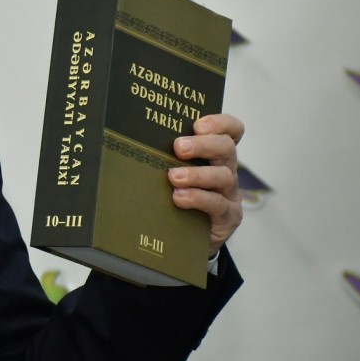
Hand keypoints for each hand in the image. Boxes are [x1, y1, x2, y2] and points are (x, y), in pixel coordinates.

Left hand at [169, 113, 244, 253]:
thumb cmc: (174, 197)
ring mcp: (229, 194)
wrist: (183, 236)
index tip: (198, 125)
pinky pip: (218, 205)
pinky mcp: (228, 217)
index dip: (220, 123)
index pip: (230, 130)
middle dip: (203, 145)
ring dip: (197, 174)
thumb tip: (129, 138)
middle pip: (226, 148)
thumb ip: (161, 155)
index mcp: (214, 154)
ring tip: (174, 177)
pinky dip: (198, 199)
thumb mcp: (169, 171)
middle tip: (178, 147)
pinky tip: (179, 198)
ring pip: (223, 176)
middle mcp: (225, 170)